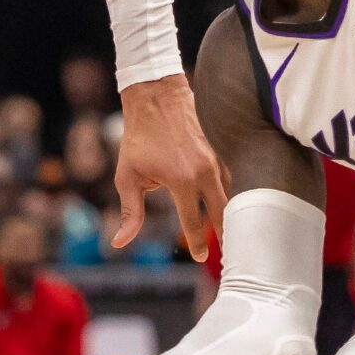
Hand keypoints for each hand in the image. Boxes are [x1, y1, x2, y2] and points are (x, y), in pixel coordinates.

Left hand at [114, 74, 228, 260]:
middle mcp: (205, 171)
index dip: (197, 244)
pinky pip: (233, 178)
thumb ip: (129, 213)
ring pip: (232, 194)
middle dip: (226, 235)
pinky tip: (234, 204)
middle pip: (223, 212)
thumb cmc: (139, 138)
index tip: (198, 258)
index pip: (194, 222)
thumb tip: (120, 242)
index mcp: (182, 180)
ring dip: (231, 213)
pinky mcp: (223, 149)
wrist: (157, 97)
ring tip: (233, 232)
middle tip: (228, 254)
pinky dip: (234, 193)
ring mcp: (218, 158)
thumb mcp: (128, 176)